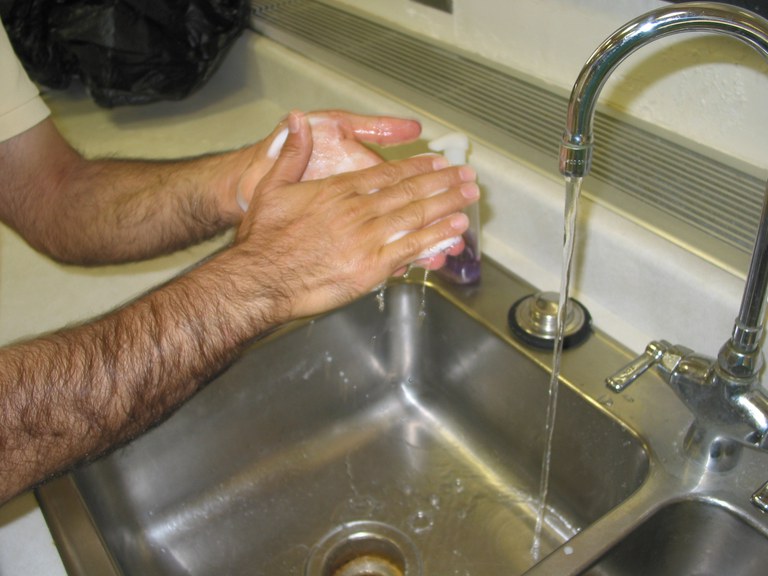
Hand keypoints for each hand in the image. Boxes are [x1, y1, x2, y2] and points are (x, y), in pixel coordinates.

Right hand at [233, 111, 477, 319]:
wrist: (260, 278)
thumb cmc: (263, 238)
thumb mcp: (271, 187)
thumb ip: (292, 154)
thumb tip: (296, 119)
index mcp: (339, 190)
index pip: (386, 173)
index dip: (416, 167)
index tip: (437, 161)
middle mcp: (358, 209)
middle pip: (409, 191)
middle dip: (442, 181)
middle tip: (467, 175)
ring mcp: (367, 238)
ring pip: (416, 216)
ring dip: (447, 204)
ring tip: (470, 196)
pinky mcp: (371, 267)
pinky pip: (411, 249)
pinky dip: (436, 238)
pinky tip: (456, 230)